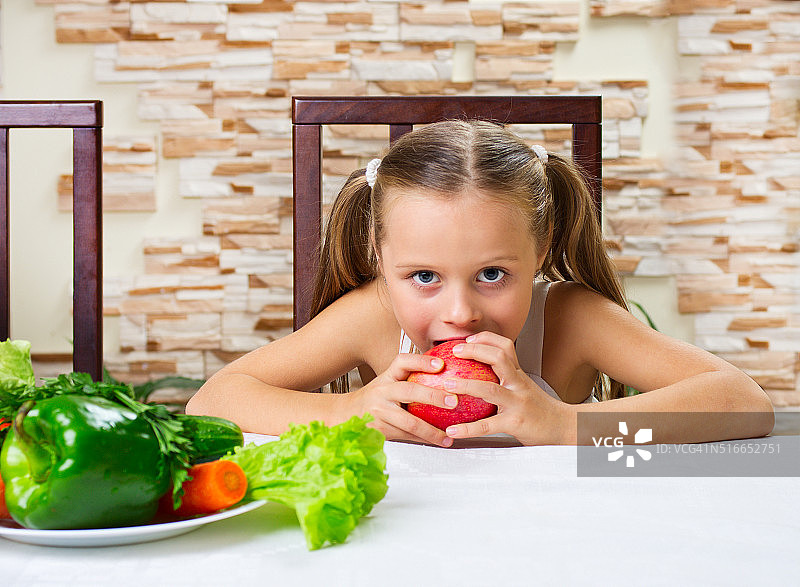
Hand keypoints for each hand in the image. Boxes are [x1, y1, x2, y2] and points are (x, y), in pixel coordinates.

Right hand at [346, 352, 458, 446]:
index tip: (441, 365)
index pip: (403, 362)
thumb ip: (409, 379)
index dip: (422, 361)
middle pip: (409, 391)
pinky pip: (405, 436)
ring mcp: (379, 412)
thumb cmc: (374, 398)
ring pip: (410, 422)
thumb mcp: (387, 382)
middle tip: (453, 401)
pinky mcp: (379, 429)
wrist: (345, 414)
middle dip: (433, 396)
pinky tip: (437, 441)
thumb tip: (446, 375)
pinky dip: (423, 439)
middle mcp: (382, 391)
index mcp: (387, 376)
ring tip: (448, 436)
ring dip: (432, 431)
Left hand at [440, 331, 572, 444]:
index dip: (485, 339)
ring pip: (489, 390)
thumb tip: (478, 374)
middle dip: (475, 351)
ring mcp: (517, 403)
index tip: (467, 340)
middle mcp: (519, 384)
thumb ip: (507, 379)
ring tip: (445, 386)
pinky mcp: (515, 423)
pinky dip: (468, 429)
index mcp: (519, 375)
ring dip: (465, 385)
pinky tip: (452, 430)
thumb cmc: (540, 409)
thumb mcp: (525, 388)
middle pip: (498, 359)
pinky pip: (488, 425)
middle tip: (454, 352)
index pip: (505, 346)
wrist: (565, 427)